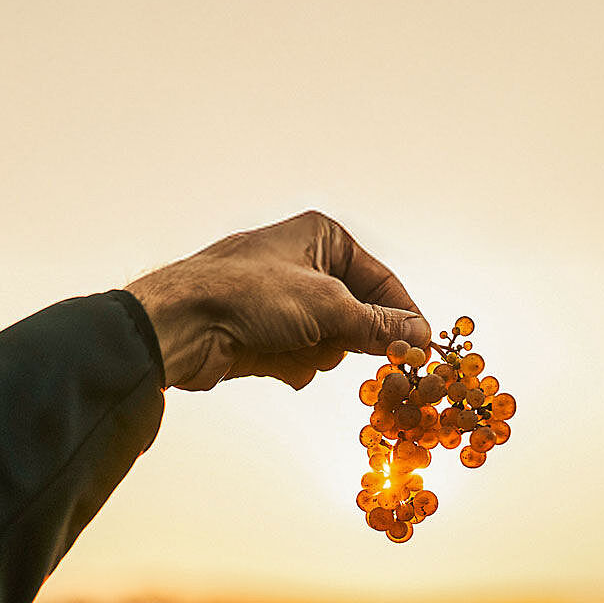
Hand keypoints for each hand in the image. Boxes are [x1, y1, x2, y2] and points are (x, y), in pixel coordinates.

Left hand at [123, 211, 433, 390]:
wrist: (181, 324)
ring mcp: (283, 300)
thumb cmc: (248, 294)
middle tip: (345, 349)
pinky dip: (293, 363)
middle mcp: (304, 264)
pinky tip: (271, 360)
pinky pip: (302, 356)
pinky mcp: (265, 332)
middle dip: (349, 337)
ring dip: (317, 353)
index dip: (402, 316)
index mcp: (322, 238)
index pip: (382, 280)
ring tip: (292, 348)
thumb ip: (378, 325)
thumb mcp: (327, 307)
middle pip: (358, 314)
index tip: (422, 348)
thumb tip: (420, 336)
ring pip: (331, 341)